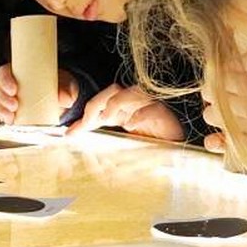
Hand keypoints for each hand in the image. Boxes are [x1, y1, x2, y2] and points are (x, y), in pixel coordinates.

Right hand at [0, 66, 78, 124]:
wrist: (61, 99)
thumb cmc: (60, 86)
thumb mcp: (66, 85)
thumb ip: (67, 90)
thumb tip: (66, 99)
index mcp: (21, 71)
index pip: (4, 72)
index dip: (4, 79)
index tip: (13, 89)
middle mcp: (12, 83)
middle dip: (2, 97)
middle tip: (14, 105)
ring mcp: (10, 97)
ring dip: (2, 109)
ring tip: (12, 115)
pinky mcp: (11, 110)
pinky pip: (2, 113)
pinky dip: (4, 117)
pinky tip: (10, 121)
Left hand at [66, 84, 184, 139]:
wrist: (176, 156)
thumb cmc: (147, 148)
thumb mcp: (119, 147)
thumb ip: (100, 143)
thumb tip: (74, 139)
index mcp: (122, 112)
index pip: (99, 105)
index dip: (84, 115)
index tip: (70, 133)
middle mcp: (134, 106)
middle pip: (113, 91)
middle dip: (97, 103)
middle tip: (88, 122)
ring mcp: (149, 107)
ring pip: (132, 92)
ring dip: (116, 103)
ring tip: (106, 119)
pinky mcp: (164, 115)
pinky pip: (152, 108)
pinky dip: (140, 115)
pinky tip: (132, 126)